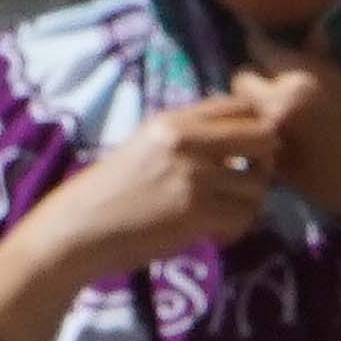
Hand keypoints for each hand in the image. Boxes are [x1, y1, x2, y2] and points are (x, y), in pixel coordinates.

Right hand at [17, 92, 291, 292]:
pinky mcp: (194, 213)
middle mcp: (187, 141)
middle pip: (263, 137)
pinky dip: (235, 229)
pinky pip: (243, 217)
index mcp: (174, 120)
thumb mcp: (145, 145)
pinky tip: (214, 234)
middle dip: (263, 162)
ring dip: (249, 203)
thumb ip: (186, 135)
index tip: (245, 152)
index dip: (254, 127)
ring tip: (226, 214)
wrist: (78, 231)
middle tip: (244, 183)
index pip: (239, 106)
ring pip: (258, 185)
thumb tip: (238, 135)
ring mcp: (192, 177)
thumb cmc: (109, 192)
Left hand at [229, 54, 340, 252]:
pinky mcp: (275, 170)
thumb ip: (323, 63)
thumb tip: (308, 38)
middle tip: (273, 87)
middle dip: (254, 81)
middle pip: (240, 80)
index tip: (270, 52)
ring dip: (256, 110)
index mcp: (300, 79)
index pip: (260, 50)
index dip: (265, 50)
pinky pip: (258, 144)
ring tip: (281, 114)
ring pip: (246, 115)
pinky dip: (266, 140)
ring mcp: (271, 141)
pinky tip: (291, 142)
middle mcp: (276, 107)